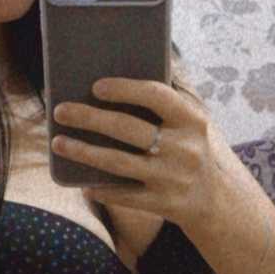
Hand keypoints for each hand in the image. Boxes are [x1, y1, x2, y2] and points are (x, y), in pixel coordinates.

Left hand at [50, 77, 225, 225]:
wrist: (216, 200)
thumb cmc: (191, 149)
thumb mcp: (191, 122)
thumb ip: (167, 100)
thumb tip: (129, 69)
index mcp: (192, 120)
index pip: (156, 96)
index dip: (124, 89)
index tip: (95, 86)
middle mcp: (184, 148)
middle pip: (128, 128)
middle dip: (89, 118)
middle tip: (60, 111)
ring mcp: (173, 178)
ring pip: (119, 162)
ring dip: (83, 152)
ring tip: (58, 143)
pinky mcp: (164, 204)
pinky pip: (124, 195)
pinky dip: (100, 187)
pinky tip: (81, 180)